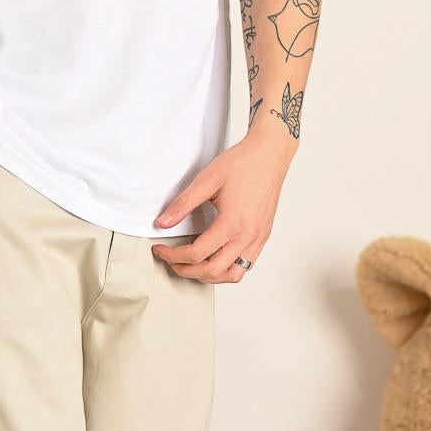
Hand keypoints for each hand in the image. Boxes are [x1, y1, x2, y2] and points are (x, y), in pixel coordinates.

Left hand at [149, 128, 296, 281]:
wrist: (269, 155)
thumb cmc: (243, 163)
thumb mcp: (206, 180)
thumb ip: (183, 204)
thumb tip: (162, 223)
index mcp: (232, 223)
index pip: (196, 254)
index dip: (172, 255)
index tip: (161, 249)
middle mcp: (248, 236)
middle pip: (212, 271)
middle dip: (186, 270)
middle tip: (171, 260)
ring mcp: (257, 238)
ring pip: (232, 275)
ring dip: (209, 275)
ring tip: (191, 264)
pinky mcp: (262, 236)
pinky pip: (245, 265)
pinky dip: (227, 268)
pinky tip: (214, 256)